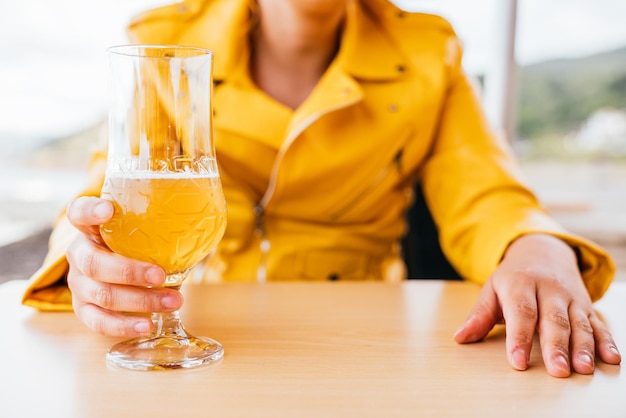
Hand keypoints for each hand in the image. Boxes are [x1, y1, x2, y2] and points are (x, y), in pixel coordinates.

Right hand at [65, 196, 182, 336]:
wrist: (118, 270)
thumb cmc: (134, 245)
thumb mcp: (141, 230)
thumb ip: (157, 225)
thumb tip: (199, 221)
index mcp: (89, 228)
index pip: (79, 212)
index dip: (90, 211)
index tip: (108, 209)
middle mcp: (79, 254)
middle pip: (94, 263)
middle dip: (130, 271)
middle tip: (160, 274)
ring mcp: (78, 284)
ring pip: (102, 295)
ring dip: (140, 301)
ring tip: (173, 301)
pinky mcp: (83, 309)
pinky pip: (99, 322)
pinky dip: (124, 326)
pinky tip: (147, 325)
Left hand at [454, 233, 621, 376]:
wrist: (542, 251)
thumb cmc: (513, 277)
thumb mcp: (492, 289)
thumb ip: (479, 315)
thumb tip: (460, 337)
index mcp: (520, 284)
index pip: (521, 313)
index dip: (520, 338)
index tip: (518, 362)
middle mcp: (549, 289)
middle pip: (553, 320)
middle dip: (556, 347)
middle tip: (557, 371)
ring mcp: (570, 298)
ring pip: (578, 323)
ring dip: (582, 347)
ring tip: (582, 369)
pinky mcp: (586, 306)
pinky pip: (598, 324)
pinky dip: (606, 341)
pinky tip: (610, 359)